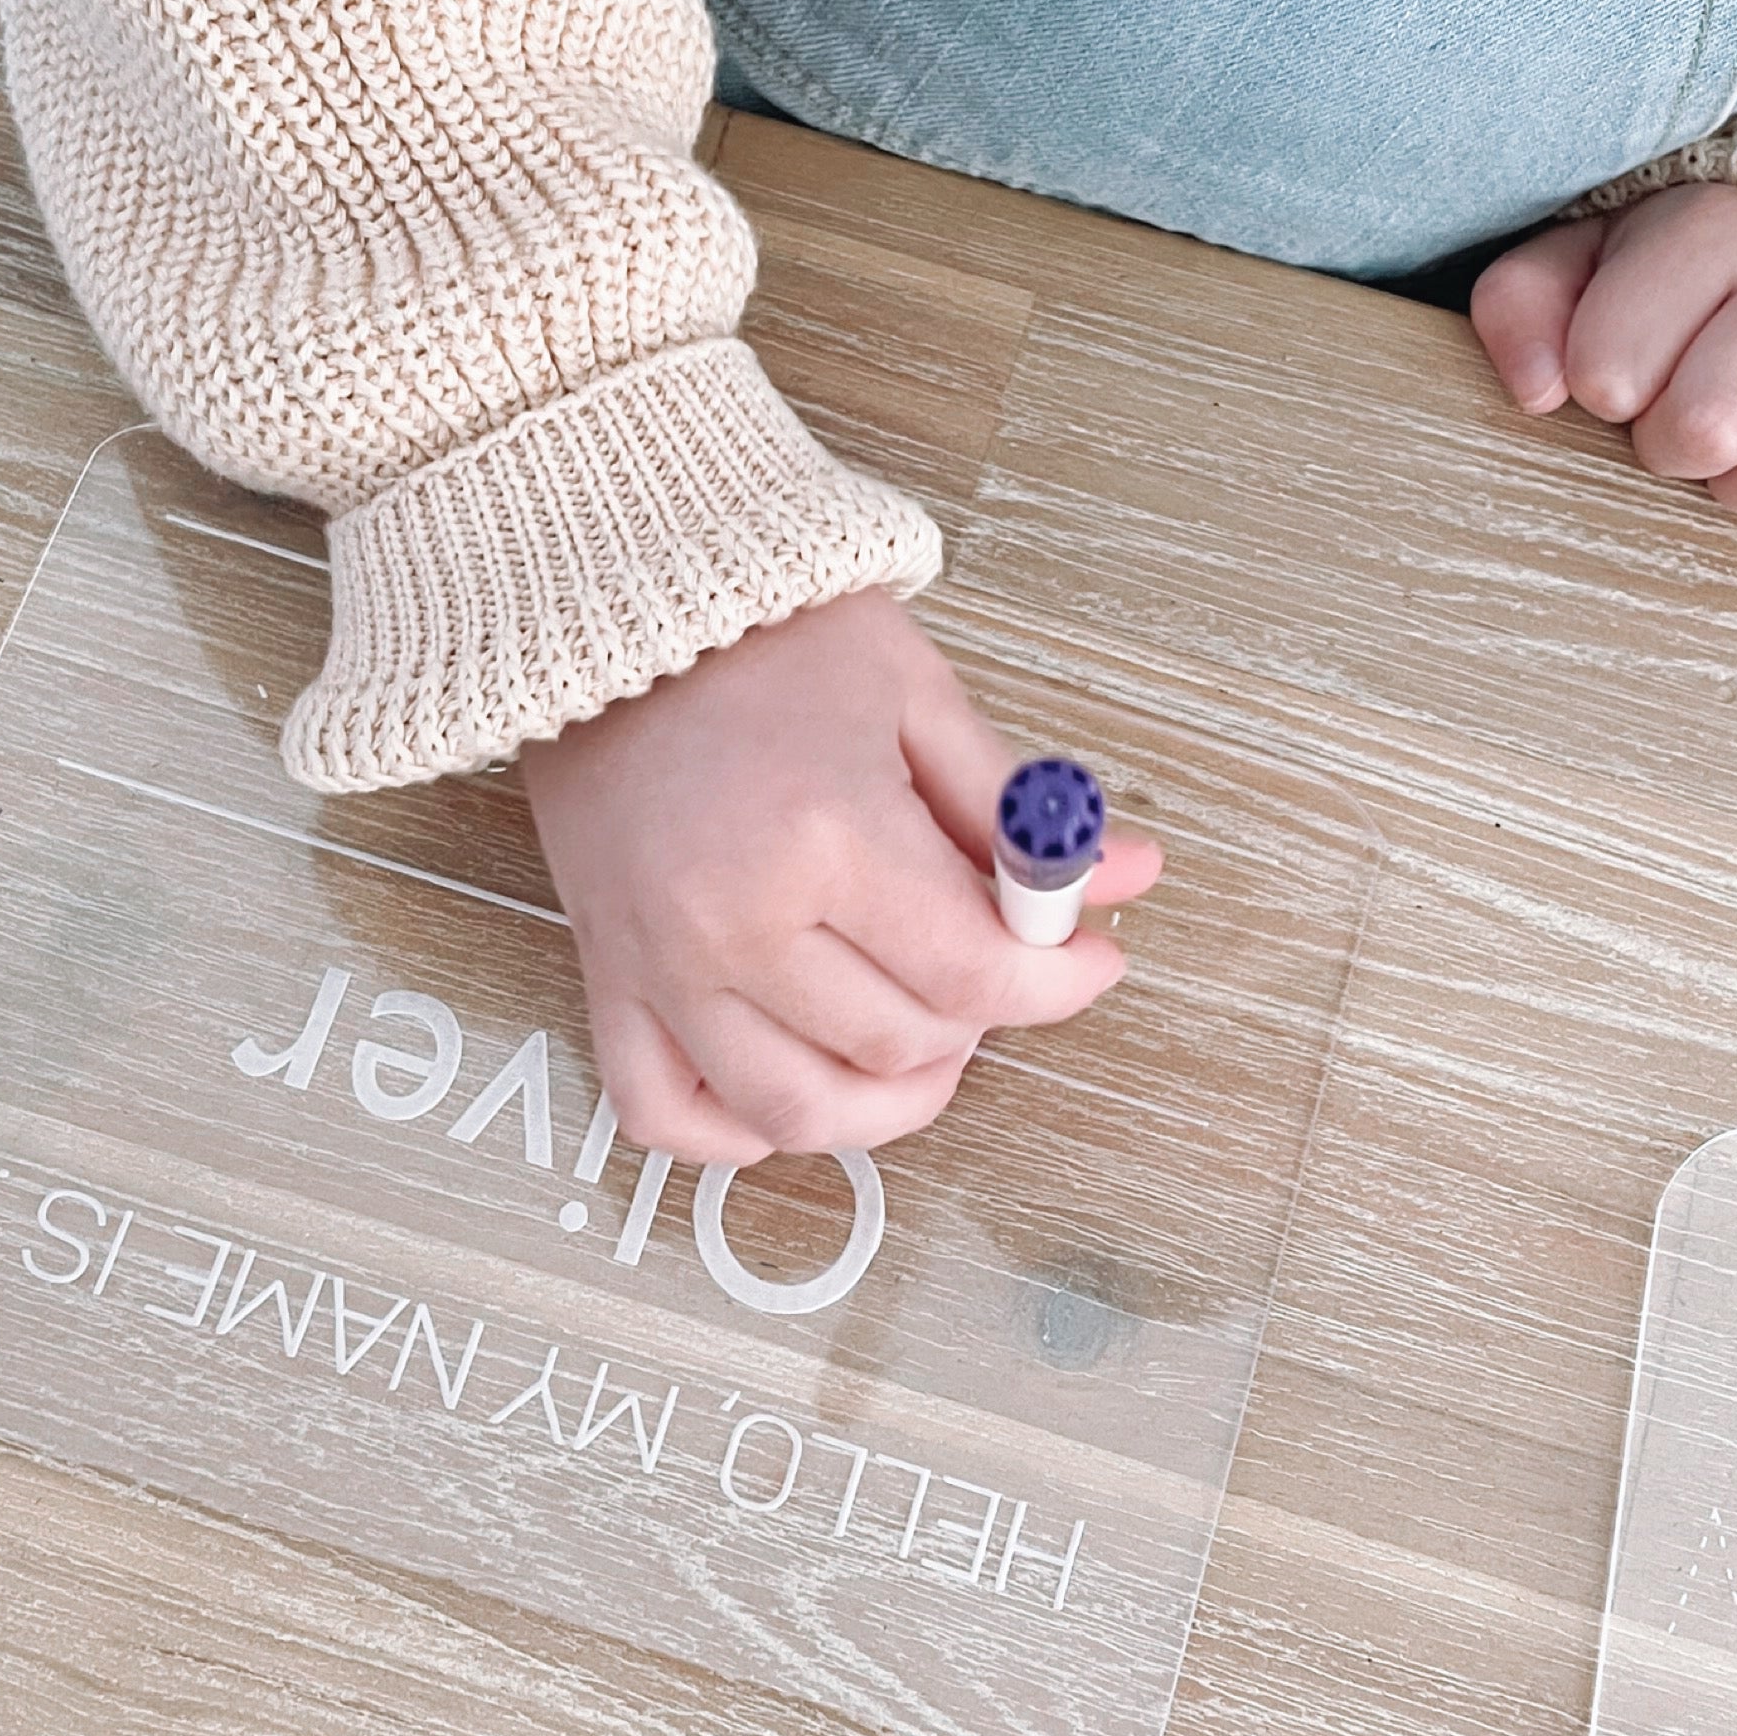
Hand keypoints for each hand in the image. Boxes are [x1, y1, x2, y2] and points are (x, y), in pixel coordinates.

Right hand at [521, 593, 1163, 1165]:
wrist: (616, 606)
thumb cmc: (767, 641)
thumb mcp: (916, 699)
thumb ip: (1018, 811)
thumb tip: (1130, 875)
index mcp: (826, 836)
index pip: (974, 975)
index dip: (1059, 981)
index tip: (1088, 958)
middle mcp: (735, 919)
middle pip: (901, 1048)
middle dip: (979, 1022)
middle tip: (994, 966)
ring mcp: (660, 962)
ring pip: (795, 1109)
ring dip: (884, 1102)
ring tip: (923, 1047)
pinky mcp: (606, 976)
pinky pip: (665, 1114)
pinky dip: (739, 1129)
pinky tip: (800, 1080)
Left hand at [1471, 180, 1736, 534]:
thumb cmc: (1688, 281)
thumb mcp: (1589, 265)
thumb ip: (1525, 304)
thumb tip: (1536, 388)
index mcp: (1713, 227)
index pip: (1613, 365)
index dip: (1603, 394)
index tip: (1621, 382)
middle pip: (1714, 424)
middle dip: (1675, 450)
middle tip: (1681, 431)